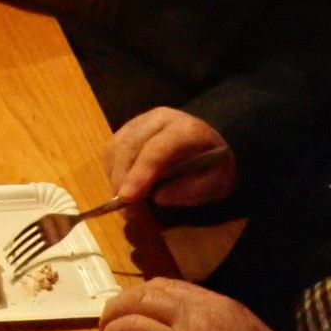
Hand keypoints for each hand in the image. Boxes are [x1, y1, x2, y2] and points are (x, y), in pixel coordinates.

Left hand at [100, 278, 298, 330]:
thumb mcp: (238, 321)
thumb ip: (203, 309)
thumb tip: (165, 302)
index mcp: (211, 304)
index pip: (159, 286)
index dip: (135, 294)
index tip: (126, 304)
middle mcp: (196, 321)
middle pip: (137, 302)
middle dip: (114, 311)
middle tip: (106, 324)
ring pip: (130, 330)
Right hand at [106, 107, 235, 205]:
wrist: (209, 142)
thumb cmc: (214, 165)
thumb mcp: (218, 182)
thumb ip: (193, 190)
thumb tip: (156, 197)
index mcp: (187, 130)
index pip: (156, 150)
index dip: (140, 174)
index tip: (127, 198)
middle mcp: (159, 119)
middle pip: (130, 147)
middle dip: (122, 180)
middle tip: (125, 211)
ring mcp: (140, 121)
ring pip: (116, 147)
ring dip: (115, 176)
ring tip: (124, 202)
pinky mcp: (127, 127)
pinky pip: (112, 149)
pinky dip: (112, 170)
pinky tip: (122, 185)